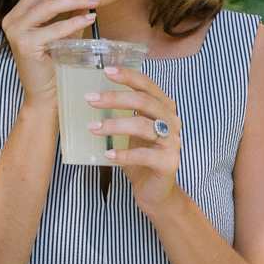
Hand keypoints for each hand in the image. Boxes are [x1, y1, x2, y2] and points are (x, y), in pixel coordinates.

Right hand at [1, 0, 100, 105]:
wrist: (45, 97)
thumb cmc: (56, 64)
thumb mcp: (64, 32)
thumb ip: (72, 12)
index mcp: (18, 13)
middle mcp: (12, 19)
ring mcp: (15, 32)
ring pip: (48, 5)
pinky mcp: (24, 45)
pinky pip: (53, 28)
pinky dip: (73, 21)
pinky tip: (90, 17)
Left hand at [87, 65, 181, 216]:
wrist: (156, 192)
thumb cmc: (141, 158)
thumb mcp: (132, 132)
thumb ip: (123, 114)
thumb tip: (93, 96)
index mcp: (164, 109)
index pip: (148, 86)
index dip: (129, 76)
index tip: (106, 71)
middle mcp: (172, 122)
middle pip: (145, 102)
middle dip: (115, 98)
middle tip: (90, 99)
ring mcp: (173, 143)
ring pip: (144, 126)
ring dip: (115, 125)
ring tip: (92, 128)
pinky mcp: (169, 163)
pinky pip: (145, 155)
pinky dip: (124, 154)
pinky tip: (108, 155)